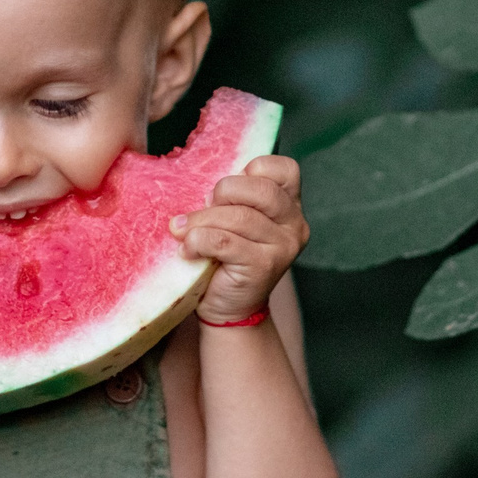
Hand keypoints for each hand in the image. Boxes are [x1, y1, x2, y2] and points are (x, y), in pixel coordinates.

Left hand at [173, 155, 307, 324]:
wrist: (230, 308)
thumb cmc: (227, 257)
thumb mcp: (235, 220)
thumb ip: (232, 199)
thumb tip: (204, 186)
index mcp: (290, 205)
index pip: (283, 169)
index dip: (251, 169)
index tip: (227, 190)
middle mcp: (294, 224)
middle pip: (261, 189)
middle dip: (223, 192)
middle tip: (203, 206)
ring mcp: (283, 246)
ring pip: (239, 217)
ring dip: (201, 220)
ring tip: (182, 230)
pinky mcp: (264, 266)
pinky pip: (224, 241)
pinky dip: (198, 240)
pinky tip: (188, 249)